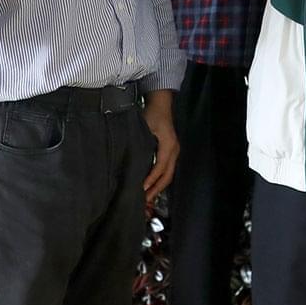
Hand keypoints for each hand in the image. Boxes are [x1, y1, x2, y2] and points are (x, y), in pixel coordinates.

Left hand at [141, 90, 178, 204]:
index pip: (160, 167)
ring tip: (147, 197)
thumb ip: (140, 143)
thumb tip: (131, 161)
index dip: (151, 179)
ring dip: (158, 186)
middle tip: (145, 200)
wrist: (161, 104)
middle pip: (167, 175)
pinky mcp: (171, 152)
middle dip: (156, 189)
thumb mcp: (144, 127)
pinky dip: (160, 180)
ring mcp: (174, 152)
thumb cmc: (152, 114)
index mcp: (168, 145)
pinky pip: (167, 169)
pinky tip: (152, 186)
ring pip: (168, 174)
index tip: (142, 189)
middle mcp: (174, 150)